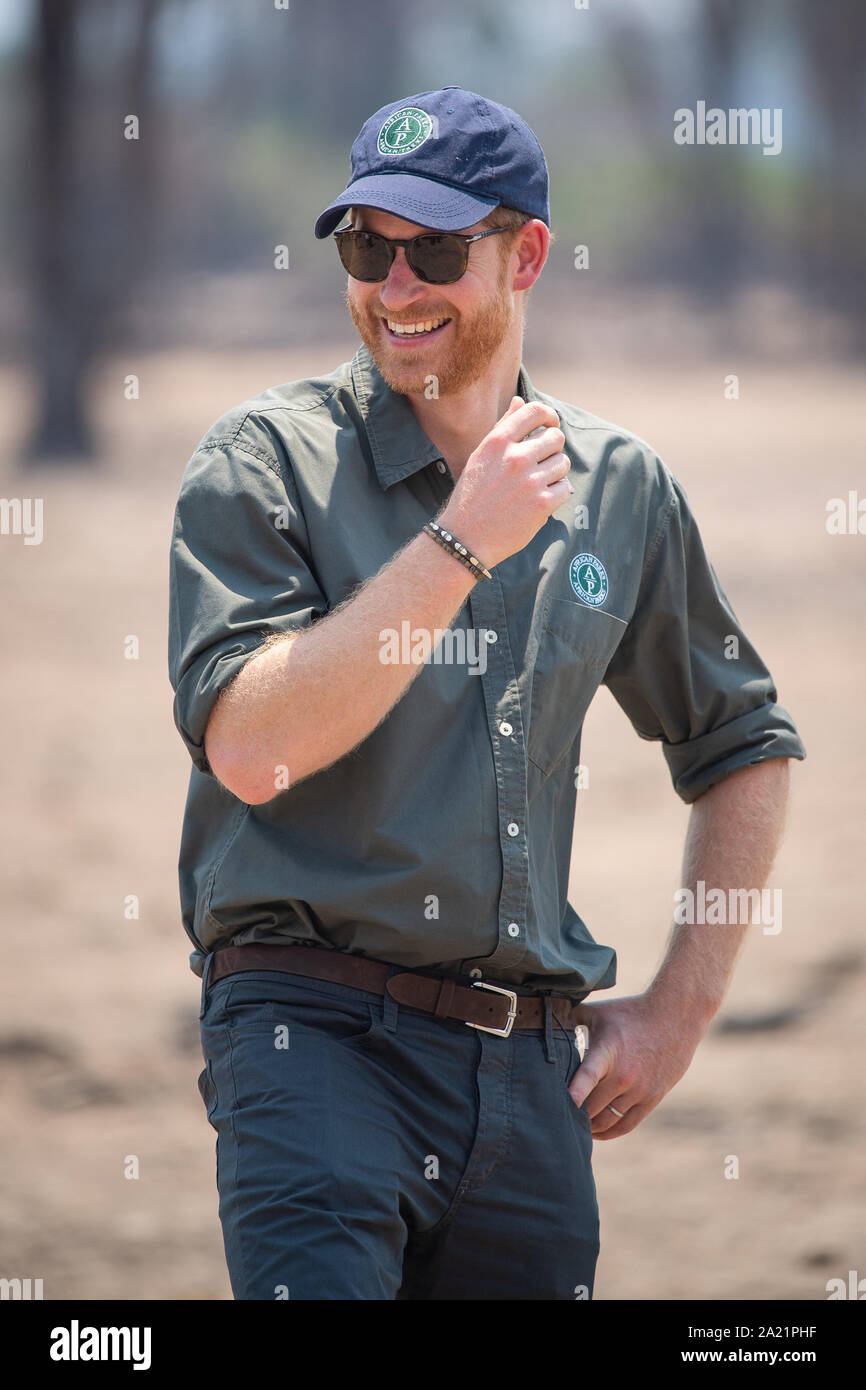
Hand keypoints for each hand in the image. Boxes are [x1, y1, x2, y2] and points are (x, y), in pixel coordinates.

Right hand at [437, 396, 571, 569]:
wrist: (464, 538)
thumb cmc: (471, 496)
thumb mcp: (481, 456)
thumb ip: (503, 428)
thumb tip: (519, 401)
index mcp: (497, 442)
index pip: (535, 412)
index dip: (549, 416)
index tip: (550, 426)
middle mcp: (515, 458)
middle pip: (556, 437)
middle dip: (553, 449)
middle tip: (542, 463)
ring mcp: (530, 481)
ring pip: (563, 463)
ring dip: (555, 473)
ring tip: (537, 484)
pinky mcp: (541, 505)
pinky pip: (565, 488)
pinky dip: (557, 493)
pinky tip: (541, 500)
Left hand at [568, 993, 705, 1138]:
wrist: (675, 1015)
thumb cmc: (629, 1012)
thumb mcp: (598, 1012)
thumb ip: (569, 1019)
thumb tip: (542, 1021)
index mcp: (608, 1051)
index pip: (589, 1076)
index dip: (575, 1093)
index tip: (562, 1106)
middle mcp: (625, 1074)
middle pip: (592, 1106)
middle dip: (573, 1114)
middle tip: (555, 1117)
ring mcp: (640, 1089)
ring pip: (607, 1120)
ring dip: (590, 1126)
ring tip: (575, 1127)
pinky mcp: (653, 1098)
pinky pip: (626, 1124)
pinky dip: (609, 1132)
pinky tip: (596, 1132)